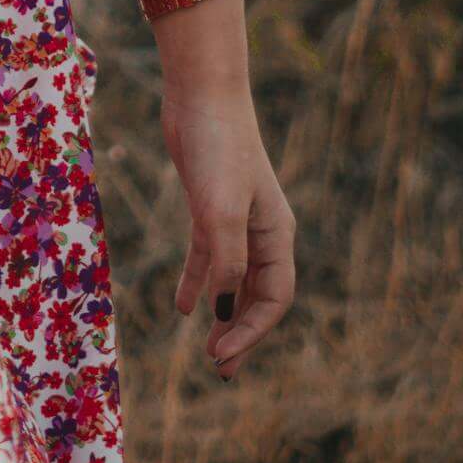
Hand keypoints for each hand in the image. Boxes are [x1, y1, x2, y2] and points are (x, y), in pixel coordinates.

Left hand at [164, 86, 297, 382]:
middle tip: (222, 370)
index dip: (251, 331)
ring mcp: (236, 216)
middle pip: (258, 295)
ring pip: (234, 279)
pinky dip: (200, 282)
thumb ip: (225, 260)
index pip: (274, 298)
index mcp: (276, 234)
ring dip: (224, 315)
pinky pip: (209, 255)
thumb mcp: (220, 210)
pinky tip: (186, 307)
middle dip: (242, 333)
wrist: (201, 93)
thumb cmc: (218, 147)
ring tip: (210, 351)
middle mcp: (262, 230)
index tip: (222, 355)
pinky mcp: (209, 204)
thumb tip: (222, 309)